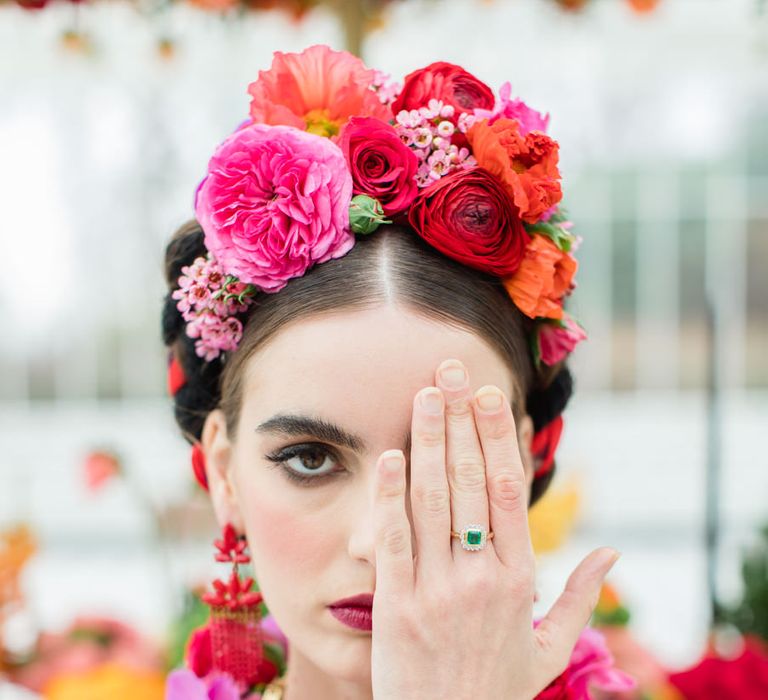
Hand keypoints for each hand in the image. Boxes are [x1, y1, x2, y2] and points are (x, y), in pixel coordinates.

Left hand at [370, 358, 618, 699]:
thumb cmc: (498, 692)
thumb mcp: (550, 649)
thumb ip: (580, 597)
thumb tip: (613, 553)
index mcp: (518, 580)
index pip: (510, 491)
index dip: (500, 439)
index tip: (491, 396)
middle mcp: (480, 576)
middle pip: (472, 481)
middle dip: (462, 420)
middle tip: (453, 370)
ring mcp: (436, 589)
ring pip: (434, 500)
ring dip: (429, 441)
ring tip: (425, 393)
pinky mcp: (396, 606)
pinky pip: (393, 539)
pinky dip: (390, 495)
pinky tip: (389, 454)